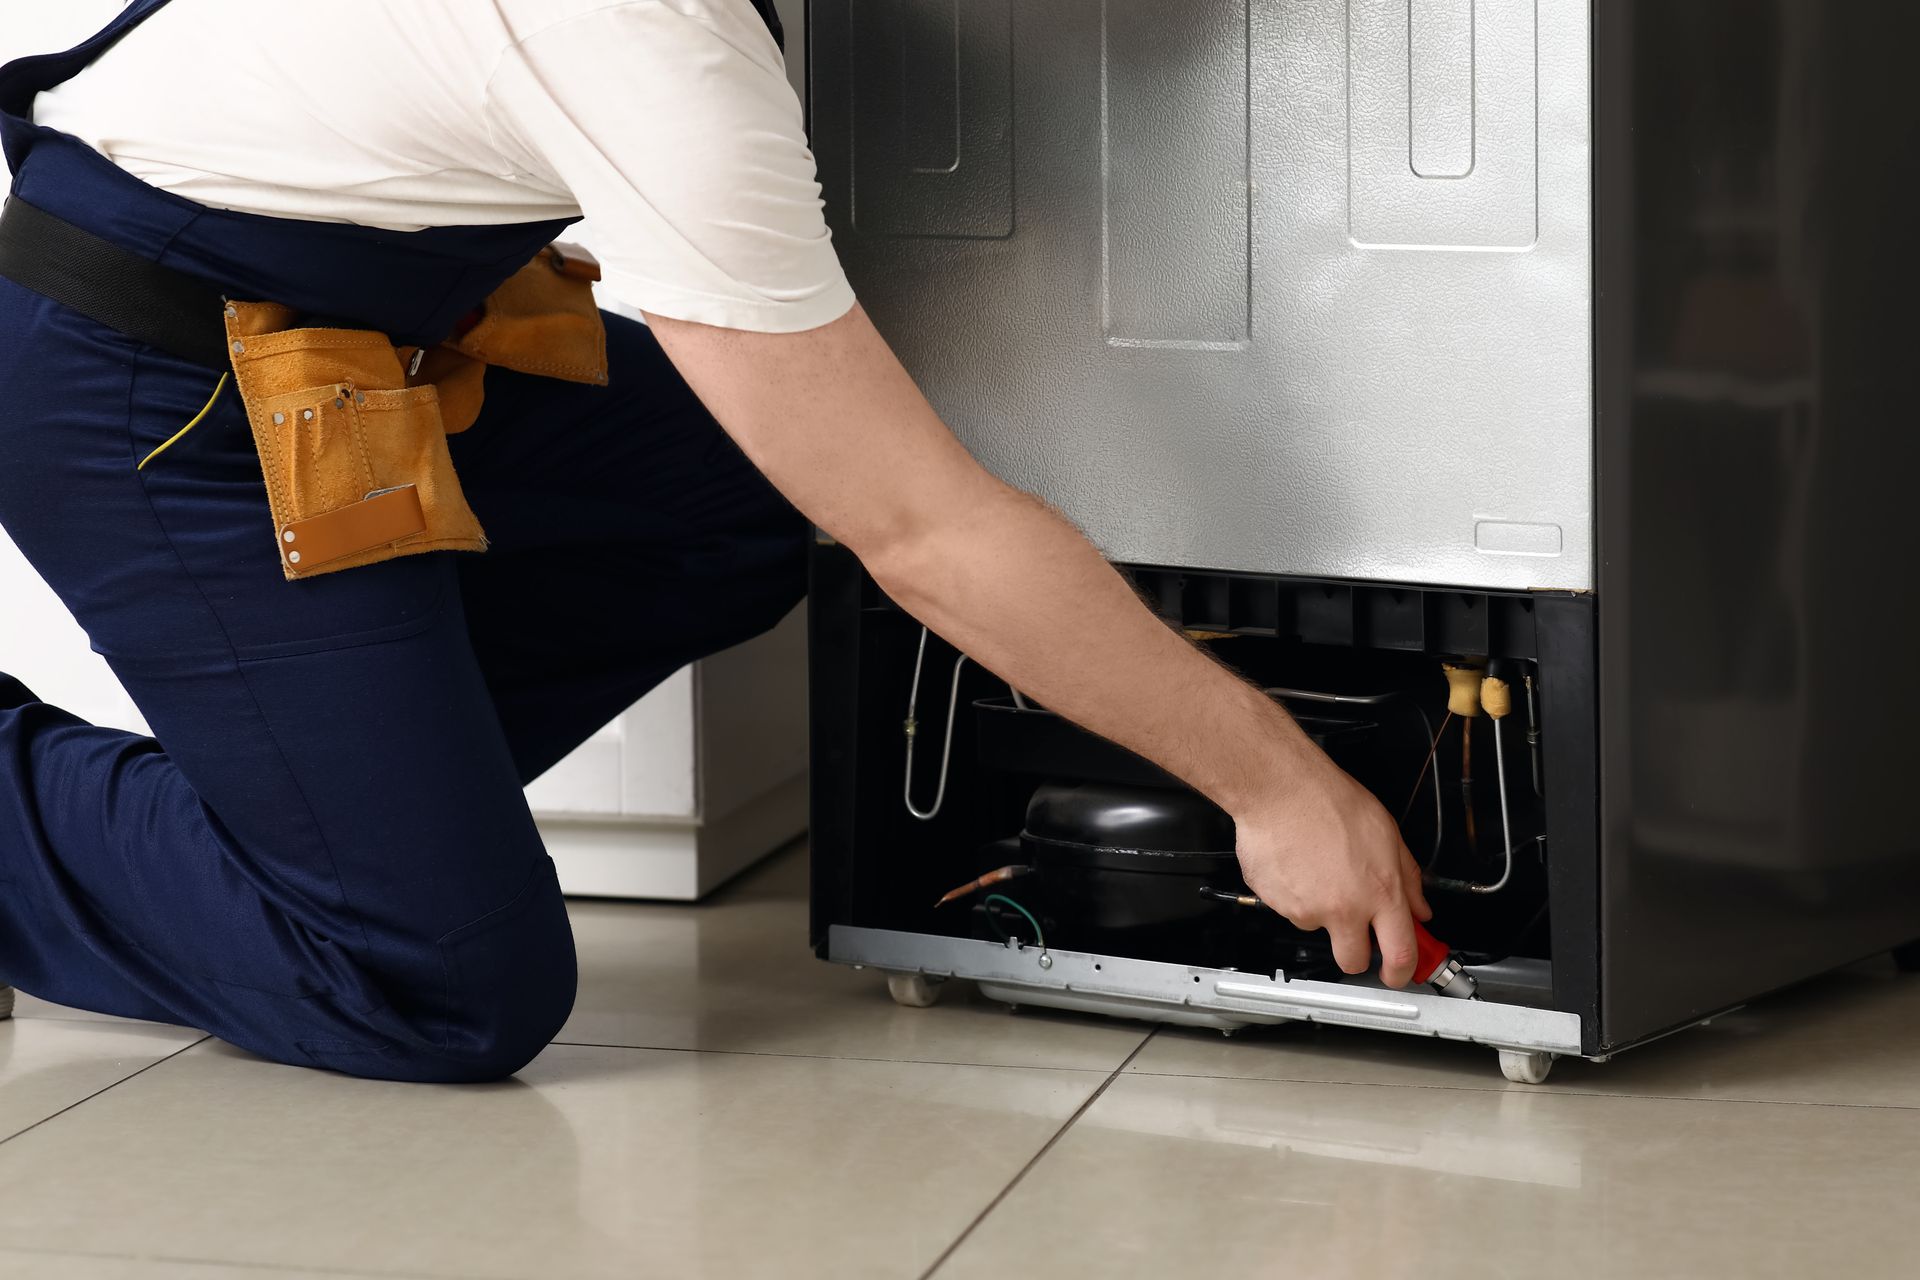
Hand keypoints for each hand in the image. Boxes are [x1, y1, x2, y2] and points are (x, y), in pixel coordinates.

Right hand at [1233, 750, 1432, 986]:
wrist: (1281, 789)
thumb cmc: (1331, 802)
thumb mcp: (1388, 833)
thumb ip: (1408, 878)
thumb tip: (1418, 908)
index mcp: (1380, 893)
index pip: (1400, 953)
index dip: (1401, 972)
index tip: (1398, 974)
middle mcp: (1344, 908)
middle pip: (1352, 960)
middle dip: (1356, 952)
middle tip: (1354, 931)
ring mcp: (1306, 910)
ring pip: (1317, 927)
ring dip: (1319, 909)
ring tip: (1317, 868)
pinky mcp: (1276, 903)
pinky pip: (1288, 908)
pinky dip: (1292, 893)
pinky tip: (1297, 864)